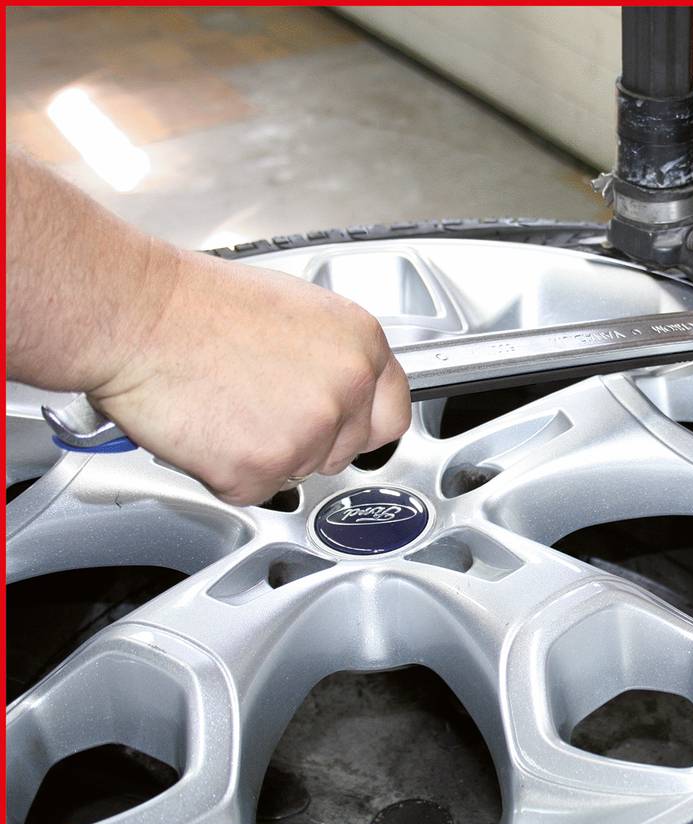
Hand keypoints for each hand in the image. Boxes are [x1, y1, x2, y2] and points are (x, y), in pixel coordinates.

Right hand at [89, 248, 410, 505]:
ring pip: (300, 472)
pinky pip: (253, 490)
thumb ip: (333, 357)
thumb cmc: (199, 304)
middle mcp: (346, 389)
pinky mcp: (263, 468)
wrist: (139, 315)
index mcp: (361, 344)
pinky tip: (208, 427)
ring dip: (264, 454)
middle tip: (259, 407)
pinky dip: (225, 472)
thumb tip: (340, 386)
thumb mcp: (298, 311)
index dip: (362, 424)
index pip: (393, 412)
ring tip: (227, 405)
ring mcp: (309, 433)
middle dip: (308, 441)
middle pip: (346, 450)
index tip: (343, 426)